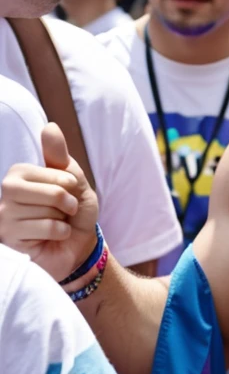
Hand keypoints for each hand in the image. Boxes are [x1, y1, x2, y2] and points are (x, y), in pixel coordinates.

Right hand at [0, 123, 98, 280]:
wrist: (77, 246)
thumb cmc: (73, 211)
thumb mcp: (73, 180)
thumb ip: (59, 155)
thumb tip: (50, 127)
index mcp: (19, 173)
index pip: (55, 173)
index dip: (70, 184)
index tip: (68, 192)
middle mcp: (6, 192)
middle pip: (53, 193)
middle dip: (68, 204)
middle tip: (65, 211)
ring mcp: (4, 217)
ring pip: (49, 212)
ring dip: (62, 220)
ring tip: (55, 224)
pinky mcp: (9, 239)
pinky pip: (46, 229)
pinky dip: (59, 233)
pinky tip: (51, 238)